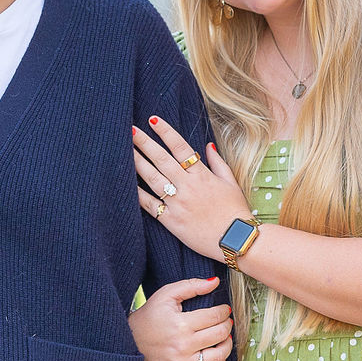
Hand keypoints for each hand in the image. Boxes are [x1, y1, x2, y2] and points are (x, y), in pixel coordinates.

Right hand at [129, 276, 232, 360]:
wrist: (128, 341)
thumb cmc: (149, 316)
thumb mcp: (166, 295)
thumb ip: (191, 285)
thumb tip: (216, 282)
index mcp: (180, 324)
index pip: (214, 316)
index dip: (223, 311)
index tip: (224, 309)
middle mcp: (183, 345)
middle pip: (219, 334)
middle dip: (227, 324)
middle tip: (226, 321)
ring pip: (219, 356)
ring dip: (227, 345)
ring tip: (225, 338)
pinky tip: (218, 357)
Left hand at [134, 117, 252, 263]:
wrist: (236, 240)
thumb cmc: (235, 211)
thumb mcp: (231, 183)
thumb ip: (217, 163)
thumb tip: (207, 145)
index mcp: (202, 175)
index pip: (180, 147)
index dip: (165, 132)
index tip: (153, 120)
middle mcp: (187, 186)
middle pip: (161, 159)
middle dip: (144, 143)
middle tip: (130, 130)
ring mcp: (178, 203)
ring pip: (152, 178)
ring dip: (137, 163)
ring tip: (125, 151)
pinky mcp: (171, 221)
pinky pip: (150, 205)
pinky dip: (138, 194)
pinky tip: (127, 184)